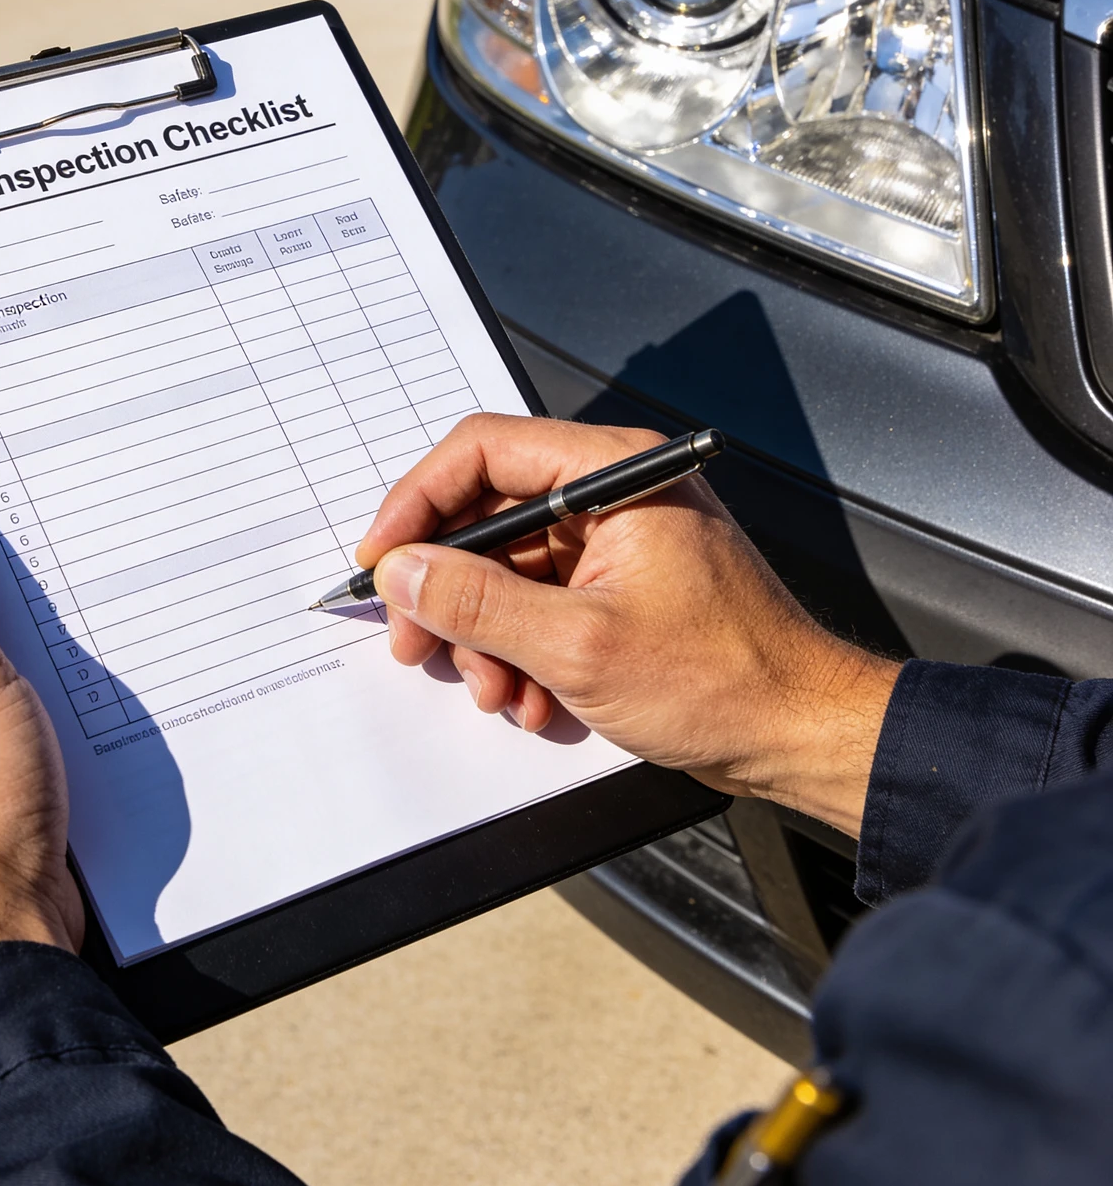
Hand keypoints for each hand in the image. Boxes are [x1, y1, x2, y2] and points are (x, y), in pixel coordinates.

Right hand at [356, 417, 897, 836]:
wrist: (800, 733)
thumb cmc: (726, 679)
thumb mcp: (579, 645)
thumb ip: (479, 602)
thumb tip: (404, 573)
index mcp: (615, 471)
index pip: (484, 451)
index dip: (419, 503)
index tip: (384, 559)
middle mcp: (613, 491)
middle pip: (488, 514)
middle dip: (449, 589)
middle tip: (419, 642)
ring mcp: (615, 540)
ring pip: (506, 569)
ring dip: (486, 635)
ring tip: (498, 690)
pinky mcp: (617, 586)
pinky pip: (538, 604)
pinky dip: (521, 652)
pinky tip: (533, 698)